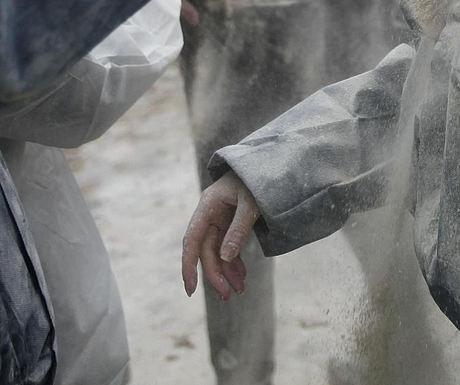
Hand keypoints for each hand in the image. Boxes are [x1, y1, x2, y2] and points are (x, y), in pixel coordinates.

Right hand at [182, 173, 260, 299]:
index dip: (188, 266)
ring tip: (239, 291)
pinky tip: (242, 277)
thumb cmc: (258, 178)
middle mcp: (210, 214)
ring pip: (218, 252)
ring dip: (227, 272)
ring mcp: (220, 219)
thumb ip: (239, 228)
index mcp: (207, 205)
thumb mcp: (251, 202)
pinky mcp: (231, 223)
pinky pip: (228, 247)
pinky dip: (235, 263)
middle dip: (216, 275)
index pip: (192, 240)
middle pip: (207, 251)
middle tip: (228, 296)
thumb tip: (225, 258)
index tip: (190, 289)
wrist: (271, 162)